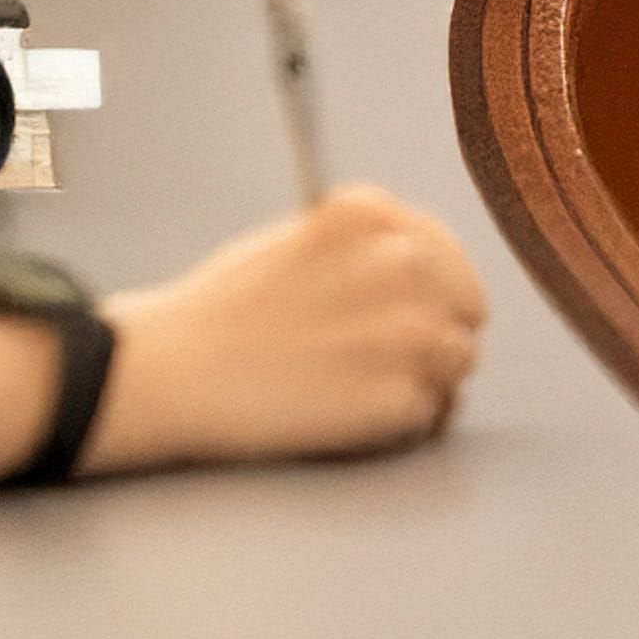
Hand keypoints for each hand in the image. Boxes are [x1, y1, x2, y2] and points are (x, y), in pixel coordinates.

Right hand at [93, 185, 488, 470]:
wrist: (172, 371)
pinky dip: (394, 423)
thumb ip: (366, 249)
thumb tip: (425, 277)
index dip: (433, 292)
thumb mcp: (299, 242)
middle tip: (376, 359)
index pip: (445, 256)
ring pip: (455, 365)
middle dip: (434, 336)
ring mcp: (410, 331)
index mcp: (375, 215)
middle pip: (466, 311)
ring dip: (420, 381)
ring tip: (351, 386)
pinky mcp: (402, 395)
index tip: (409, 313)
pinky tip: (339, 412)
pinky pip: (427, 414)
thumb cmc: (222, 310)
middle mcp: (405, 262)